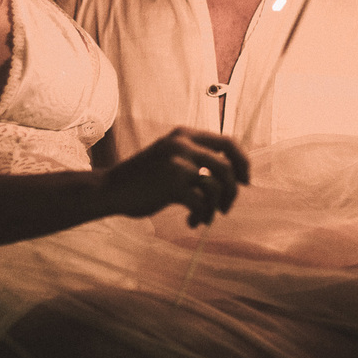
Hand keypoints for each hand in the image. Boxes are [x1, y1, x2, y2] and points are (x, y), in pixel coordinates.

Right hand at [102, 127, 250, 226]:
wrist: (111, 189)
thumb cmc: (143, 177)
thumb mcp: (170, 156)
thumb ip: (195, 157)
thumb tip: (233, 174)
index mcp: (185, 135)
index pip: (227, 143)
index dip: (242, 162)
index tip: (245, 181)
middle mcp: (183, 145)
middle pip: (227, 168)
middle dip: (232, 191)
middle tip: (226, 207)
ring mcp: (177, 164)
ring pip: (216, 187)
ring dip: (215, 208)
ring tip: (205, 217)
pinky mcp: (171, 185)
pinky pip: (201, 204)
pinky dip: (202, 216)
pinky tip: (192, 222)